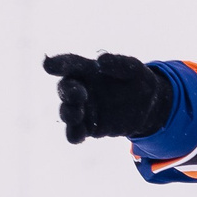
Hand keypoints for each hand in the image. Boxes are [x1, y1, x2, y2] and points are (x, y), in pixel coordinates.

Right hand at [43, 52, 172, 143]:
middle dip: (67, 92)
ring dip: (68, 114)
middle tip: (79, 93)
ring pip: (66, 112)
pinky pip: (75, 133)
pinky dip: (74, 135)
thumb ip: (118, 63)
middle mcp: (80, 88)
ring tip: (77, 115)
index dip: (57, 64)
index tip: (48, 65)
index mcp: (87, 70)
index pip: (69, 64)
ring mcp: (83, 109)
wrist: (148, 106)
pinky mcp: (89, 128)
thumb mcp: (134, 69)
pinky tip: (79, 136)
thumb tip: (100, 61)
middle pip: (65, 89)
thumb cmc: (137, 80)